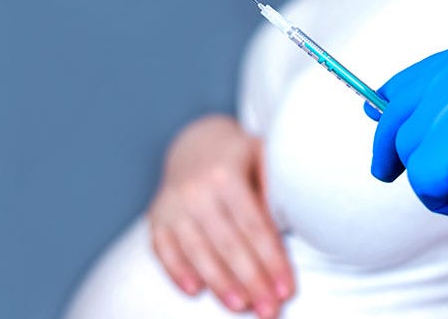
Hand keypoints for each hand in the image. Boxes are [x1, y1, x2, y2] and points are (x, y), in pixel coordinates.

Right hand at [148, 115, 293, 318]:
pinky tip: (195, 292)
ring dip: (220, 283)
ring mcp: (173, 204)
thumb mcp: (262, 155)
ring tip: (241, 307)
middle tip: (269, 311)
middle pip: (228, 244)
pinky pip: (162, 249)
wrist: (195, 144)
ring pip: (197, 251)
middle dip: (251, 281)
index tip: (286, 289)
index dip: (271, 260)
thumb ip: (274, 184)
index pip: (254, 226)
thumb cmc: (241, 159)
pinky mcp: (156, 217)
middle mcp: (196, 190)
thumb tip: (291, 219)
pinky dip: (176, 271)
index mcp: (226, 175)